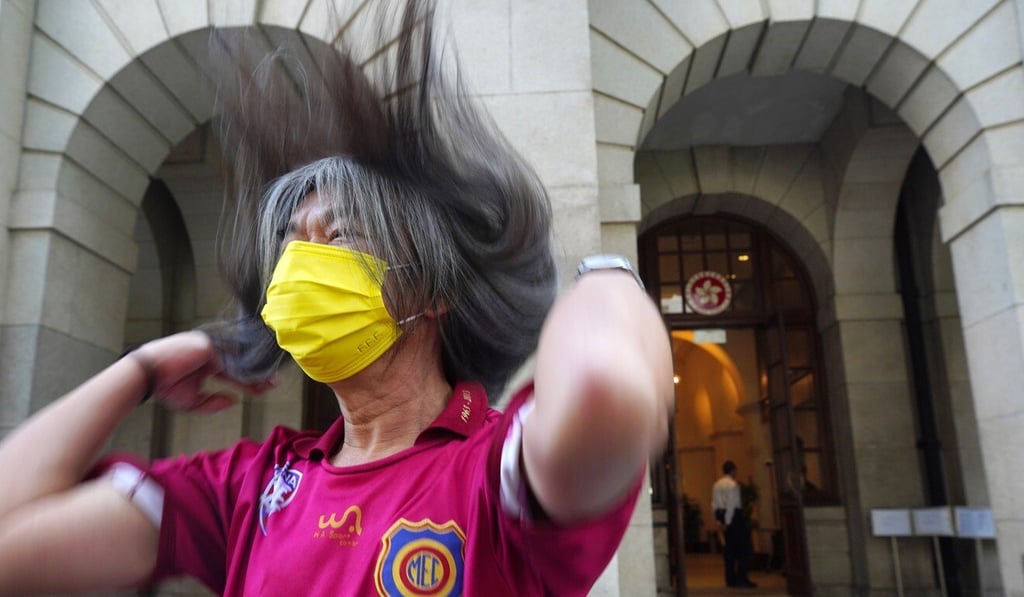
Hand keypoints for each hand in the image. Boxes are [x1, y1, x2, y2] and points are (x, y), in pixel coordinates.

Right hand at [131, 331, 275, 411]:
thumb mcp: (194, 402)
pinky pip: (230, 358)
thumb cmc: (166, 388)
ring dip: (255, 371)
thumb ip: (214, 403)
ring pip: (238, 359)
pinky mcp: (208, 344)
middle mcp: (211, 352)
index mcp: (206, 362)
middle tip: (274, 384)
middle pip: (240, 363)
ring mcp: (210, 346)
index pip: (233, 372)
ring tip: (271, 383)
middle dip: (258, 375)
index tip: (263, 390)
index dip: (248, 382)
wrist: (147, 375)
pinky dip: (244, 368)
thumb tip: (234, 401)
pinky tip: (257, 377)